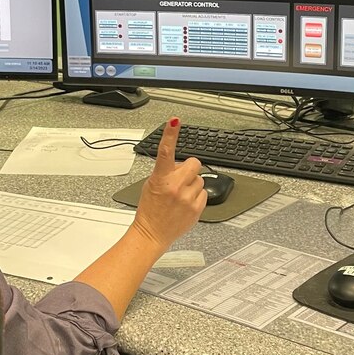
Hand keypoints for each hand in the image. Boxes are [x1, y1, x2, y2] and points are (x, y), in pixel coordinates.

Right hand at [130, 117, 206, 249]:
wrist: (152, 233)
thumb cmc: (149, 210)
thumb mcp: (150, 185)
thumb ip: (165, 173)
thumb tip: (180, 166)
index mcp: (161, 178)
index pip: (166, 151)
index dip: (170, 134)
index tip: (174, 121)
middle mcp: (176, 186)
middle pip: (194, 163)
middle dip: (189, 168)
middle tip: (180, 178)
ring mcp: (188, 198)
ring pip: (200, 179)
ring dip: (192, 184)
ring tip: (180, 195)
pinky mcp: (197, 208)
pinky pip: (203, 193)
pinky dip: (196, 196)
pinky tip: (185, 203)